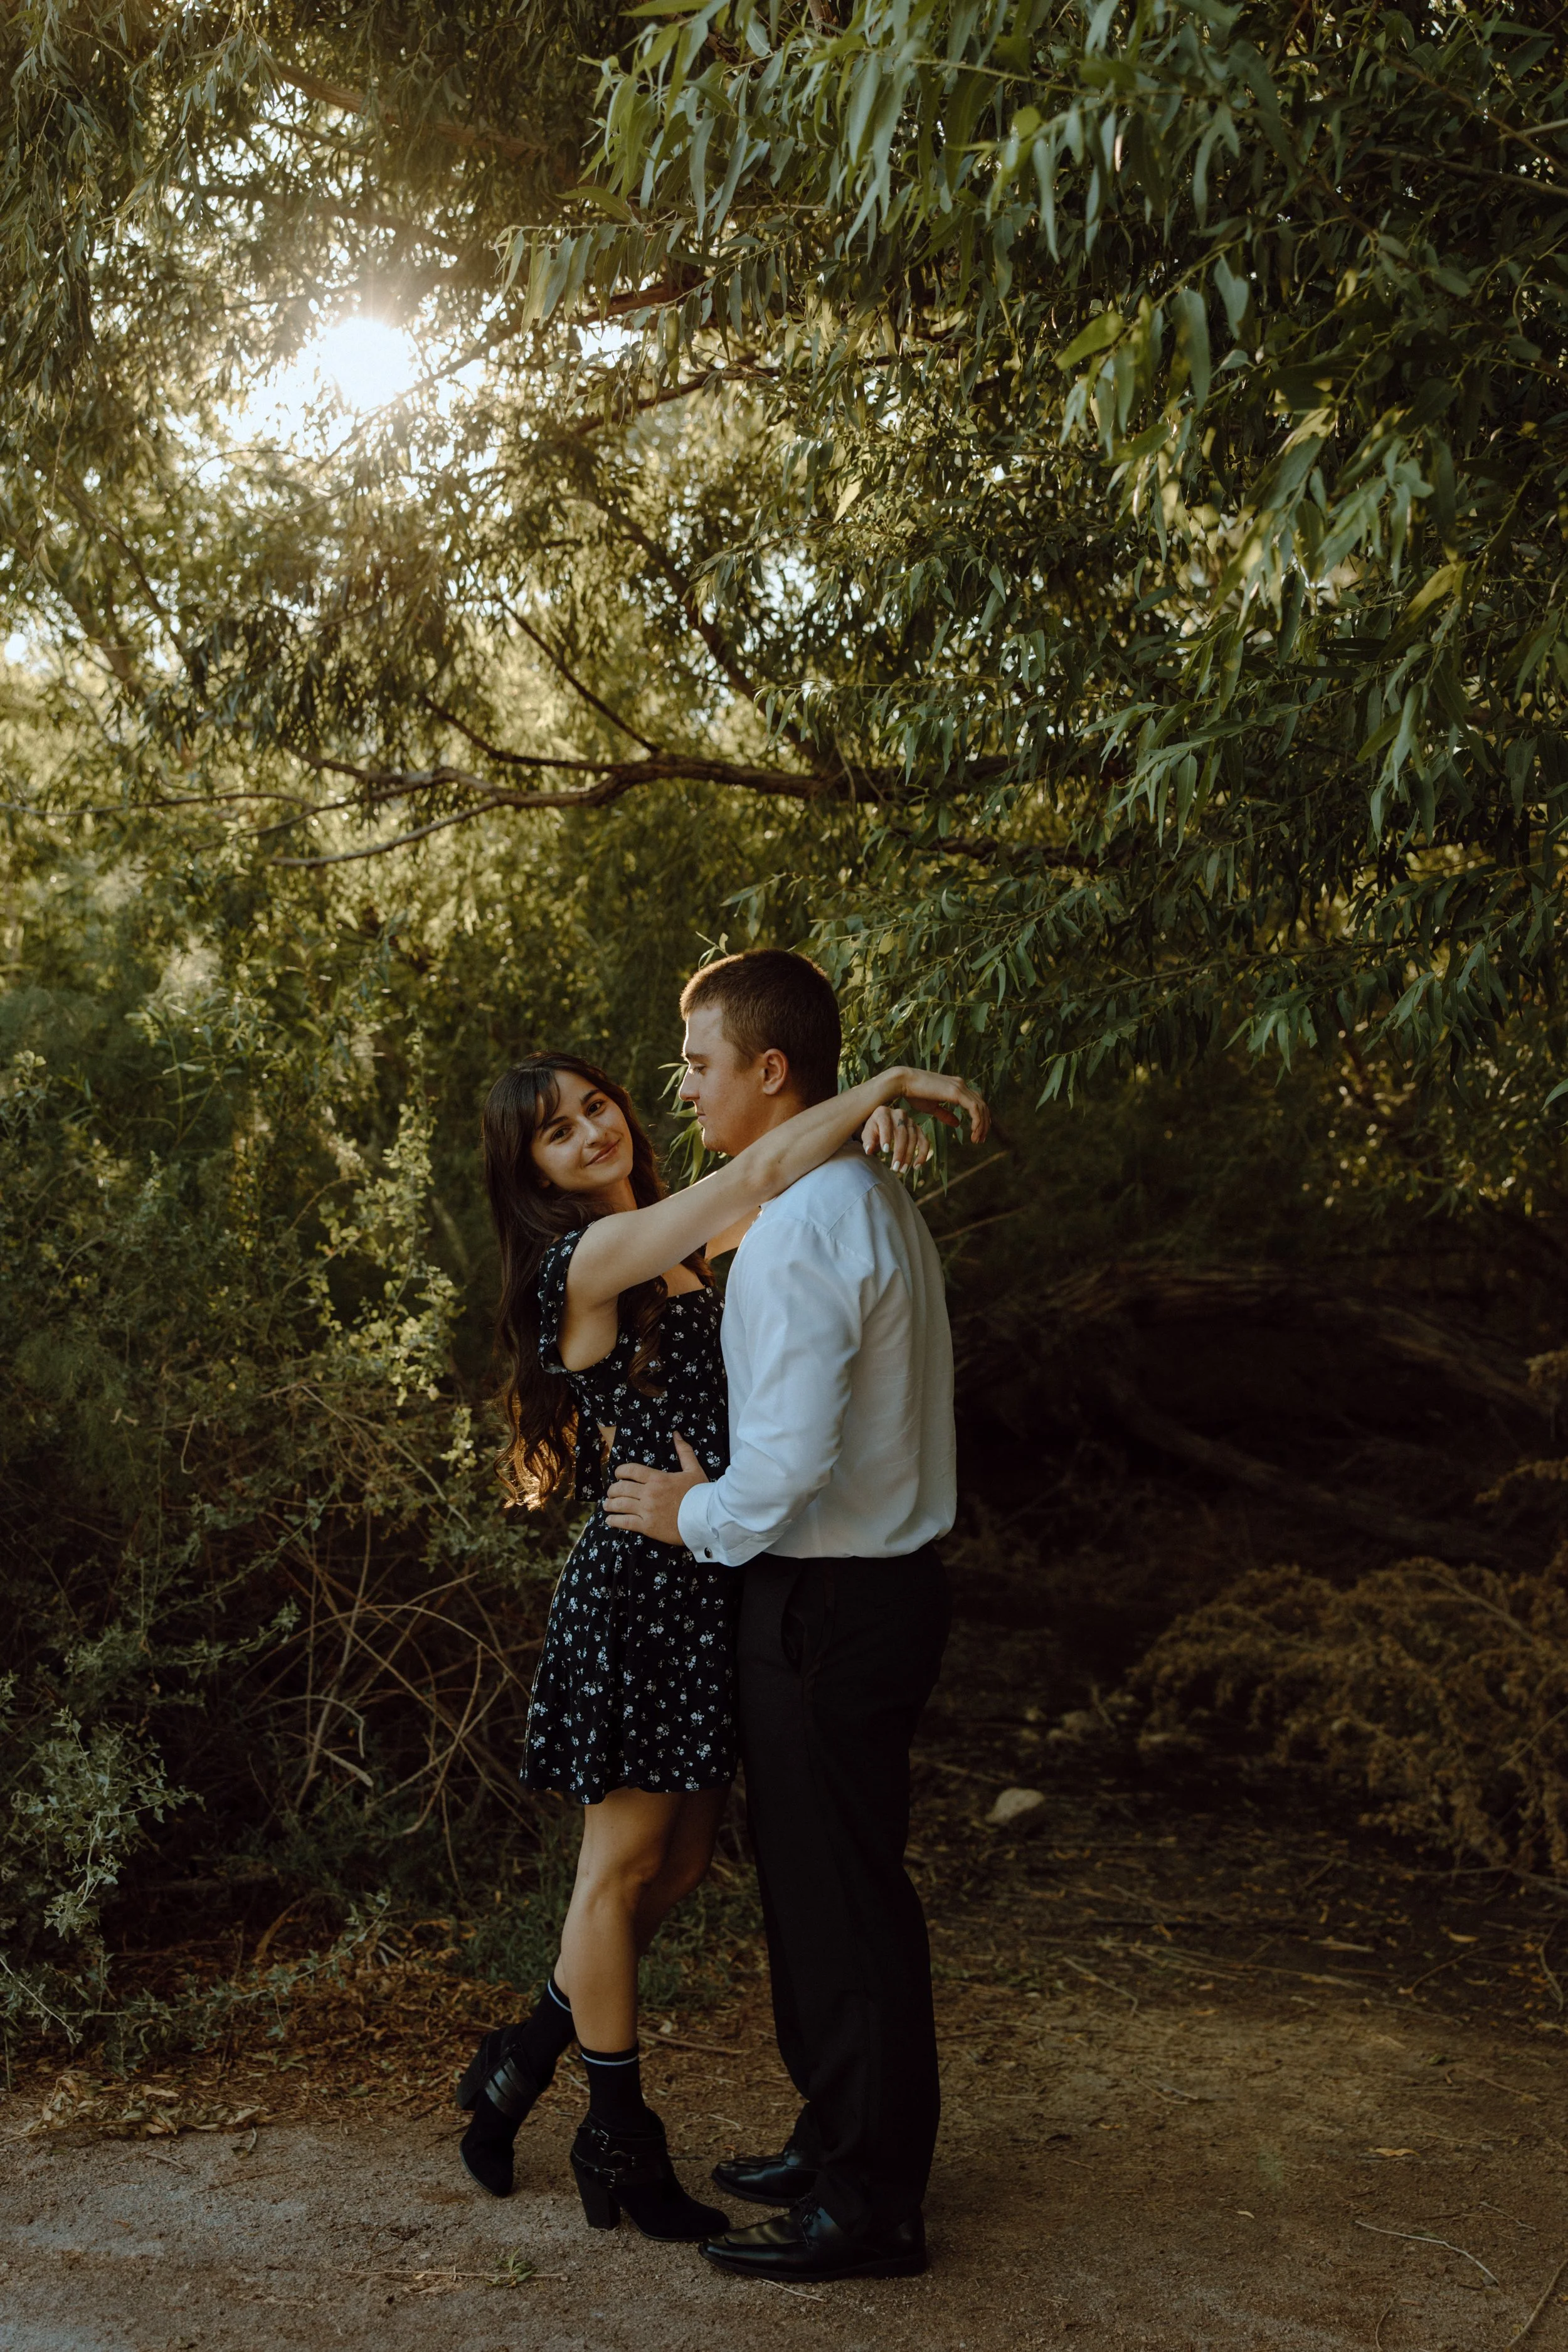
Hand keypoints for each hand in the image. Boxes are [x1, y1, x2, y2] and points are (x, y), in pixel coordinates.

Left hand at [603, 1433, 708, 1546]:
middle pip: (621, 1488)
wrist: (707, 1518)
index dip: (620, 1471)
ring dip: (610, 1504)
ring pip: (620, 1505)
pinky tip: (610, 1520)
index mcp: (657, 1478)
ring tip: (607, 1505)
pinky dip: (614, 1521)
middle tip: (611, 1492)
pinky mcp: (647, 1527)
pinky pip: (625, 1522)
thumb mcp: (693, 1469)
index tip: (617, 1474)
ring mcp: (647, 1510)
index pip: (631, 1470)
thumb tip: (676, 1434)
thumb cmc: (700, 1494)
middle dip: (613, 1489)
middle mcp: (649, 1493)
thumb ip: (684, 1451)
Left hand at [860, 1101, 933, 1173]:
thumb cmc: (874, 1130)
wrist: (883, 1123)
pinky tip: (917, 1166)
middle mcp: (899, 1114)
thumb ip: (868, 1141)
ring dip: (909, 1156)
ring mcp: (910, 1121)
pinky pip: (924, 1142)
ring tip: (902, 1170)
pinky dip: (922, 1154)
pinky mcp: (918, 1129)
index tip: (885, 1151)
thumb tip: (869, 1151)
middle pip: (901, 1133)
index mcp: (883, 1113)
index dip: (886, 1137)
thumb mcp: (867, 1134)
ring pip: (913, 1138)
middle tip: (895, 1167)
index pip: (885, 1124)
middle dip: (899, 1151)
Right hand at [872, 1067, 990, 1147]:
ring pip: (980, 1107)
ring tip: (977, 1139)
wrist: (903, 1082)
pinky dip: (977, 1121)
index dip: (980, 1118)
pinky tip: (973, 1132)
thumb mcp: (933, 1107)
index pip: (976, 1102)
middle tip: (981, 1139)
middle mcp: (961, 1084)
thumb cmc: (914, 1094)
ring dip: (982, 1125)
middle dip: (984, 1124)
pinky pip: (974, 1108)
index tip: (978, 1133)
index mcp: (956, 1087)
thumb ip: (946, 1114)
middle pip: (982, 1105)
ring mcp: (959, 1086)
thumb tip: (958, 1123)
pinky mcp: (956, 1092)